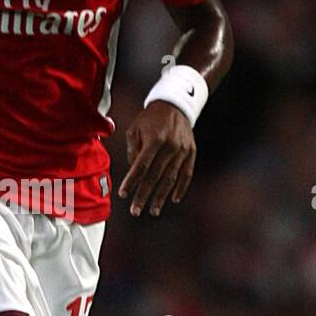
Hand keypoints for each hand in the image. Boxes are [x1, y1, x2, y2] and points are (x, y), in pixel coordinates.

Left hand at [118, 102, 195, 216]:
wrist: (175, 105)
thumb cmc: (150, 119)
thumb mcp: (135, 129)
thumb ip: (132, 150)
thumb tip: (133, 172)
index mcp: (154, 140)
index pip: (140, 166)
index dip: (131, 182)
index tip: (124, 194)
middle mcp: (170, 146)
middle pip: (155, 177)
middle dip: (144, 195)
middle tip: (135, 211)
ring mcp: (182, 150)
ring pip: (170, 179)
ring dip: (161, 197)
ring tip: (153, 211)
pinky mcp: (191, 152)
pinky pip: (187, 174)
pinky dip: (181, 188)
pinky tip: (173, 199)